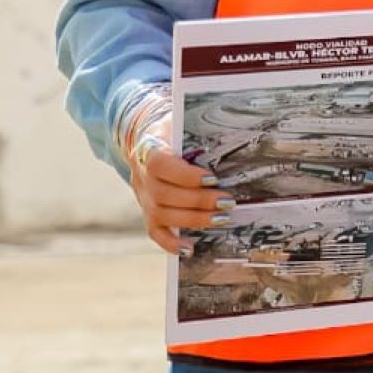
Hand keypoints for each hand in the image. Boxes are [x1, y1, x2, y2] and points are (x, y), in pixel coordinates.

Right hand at [128, 112, 231, 255]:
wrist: (147, 141)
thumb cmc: (173, 132)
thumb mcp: (180, 123)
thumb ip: (197, 130)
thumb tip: (231, 131)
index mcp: (149, 150)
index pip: (160, 165)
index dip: (185, 175)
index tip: (212, 178)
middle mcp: (141, 177)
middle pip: (164, 195)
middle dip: (199, 201)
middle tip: (228, 202)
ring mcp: (143, 198)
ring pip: (162, 215)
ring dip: (194, 219)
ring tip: (222, 218)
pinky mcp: (147, 213)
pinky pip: (155, 232)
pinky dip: (171, 243)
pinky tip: (189, 249)